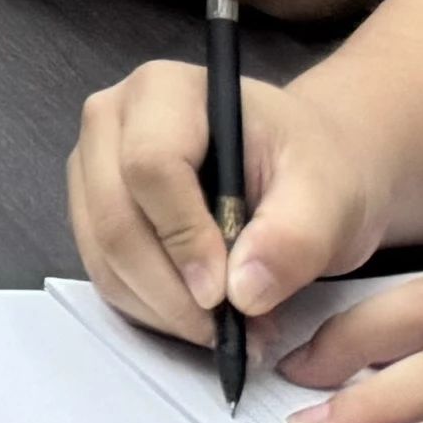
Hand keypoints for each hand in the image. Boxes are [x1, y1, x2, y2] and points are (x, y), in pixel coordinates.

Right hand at [67, 50, 386, 351]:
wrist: (305, 171)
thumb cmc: (316, 169)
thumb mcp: (329, 196)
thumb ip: (294, 238)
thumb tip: (243, 293)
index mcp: (166, 90)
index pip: (150, 165)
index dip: (183, 236)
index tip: (225, 296)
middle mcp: (111, 119)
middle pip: (114, 215)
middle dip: (169, 289)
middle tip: (226, 332)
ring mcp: (93, 165)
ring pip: (102, 252)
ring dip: (159, 306)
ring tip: (224, 329)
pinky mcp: (93, 209)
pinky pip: (103, 270)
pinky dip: (148, 307)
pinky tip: (198, 316)